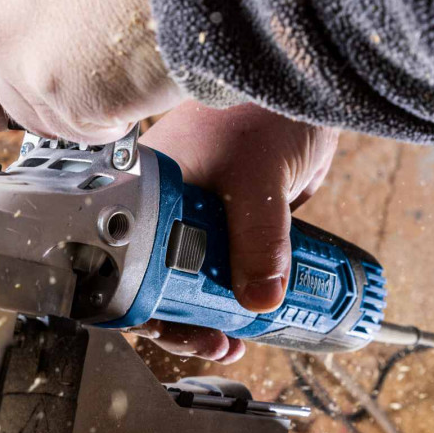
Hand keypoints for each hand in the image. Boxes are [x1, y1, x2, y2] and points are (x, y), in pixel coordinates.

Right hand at [138, 101, 337, 362]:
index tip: (175, 327)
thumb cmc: (265, 110)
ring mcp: (197, 217)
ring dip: (210, 314)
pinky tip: (251, 315)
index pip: (129, 260)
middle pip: (156, 279)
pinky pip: (225, 269)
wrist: (304, 90)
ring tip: (233, 341)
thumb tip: (260, 299)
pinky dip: (236, 296)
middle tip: (213, 342)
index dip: (147, 303)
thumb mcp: (259, 179)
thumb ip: (259, 239)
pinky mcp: (229, 224)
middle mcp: (165, 207)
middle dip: (182, 318)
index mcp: (148, 190)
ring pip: (191, 280)